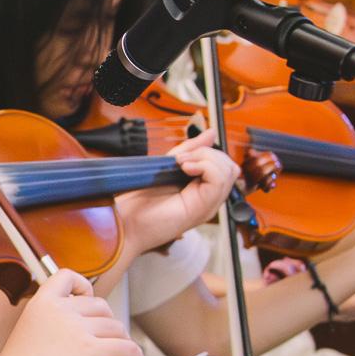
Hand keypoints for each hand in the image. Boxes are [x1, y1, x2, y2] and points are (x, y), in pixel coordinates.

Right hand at [0, 269, 143, 355]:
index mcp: (41, 304)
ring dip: (120, 343)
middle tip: (103, 342)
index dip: (83, 287)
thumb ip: (55, 324)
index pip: (67, 276)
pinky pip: (127, 348)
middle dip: (106, 324)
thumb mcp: (30, 335)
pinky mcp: (92, 352)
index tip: (86, 300)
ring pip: (116, 328)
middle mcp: (60, 311)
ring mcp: (77, 330)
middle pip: (101, 306)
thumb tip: (91, 330)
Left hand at [113, 134, 239, 254]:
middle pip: (230, 167)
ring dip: (206, 158)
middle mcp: (208, 200)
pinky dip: (205, 166)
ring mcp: (208, 206)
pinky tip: (184, 169)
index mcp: (201, 191)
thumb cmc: (140, 201)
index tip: (182, 155)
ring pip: (229, 171)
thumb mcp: (168, 167)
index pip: (225, 166)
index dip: (208, 153)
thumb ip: (190, 150)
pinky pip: (220, 180)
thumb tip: (212, 133)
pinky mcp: (203, 208)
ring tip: (182, 165)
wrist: (124, 222)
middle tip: (181, 160)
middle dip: (208, 153)